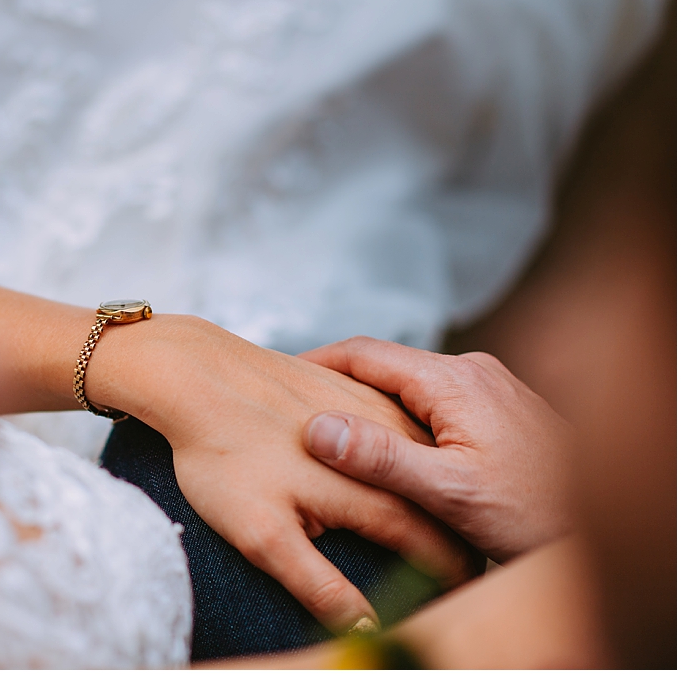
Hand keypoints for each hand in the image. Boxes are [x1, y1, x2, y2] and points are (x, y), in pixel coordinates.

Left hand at [86, 316, 478, 634]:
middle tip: (462, 565)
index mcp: (370, 492)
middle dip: (453, 534)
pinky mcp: (353, 382)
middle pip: (437, 499)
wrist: (195, 374)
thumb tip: (368, 627)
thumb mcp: (262, 536)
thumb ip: (320, 583)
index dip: (452, 573)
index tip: (462, 594)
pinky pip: (400, 416)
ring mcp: (372, 406)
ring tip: (443, 515)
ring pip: (425, 453)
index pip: (433, 544)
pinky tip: (409, 457)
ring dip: (438, 485)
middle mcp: (384, 444)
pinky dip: (413, 444)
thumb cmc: (221, 456)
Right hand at [299, 337, 574, 563]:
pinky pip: (434, 400)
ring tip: (332, 430)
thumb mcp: (450, 492)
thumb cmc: (537, 514)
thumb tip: (318, 428)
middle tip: (296, 408)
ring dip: (371, 402)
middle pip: (386, 366)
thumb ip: (381, 458)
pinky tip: (388, 447)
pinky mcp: (498, 409)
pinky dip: (401, 415)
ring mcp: (488, 387)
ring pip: (410, 384)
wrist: (606, 530)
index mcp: (454, 381)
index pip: (366, 353)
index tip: (278, 377)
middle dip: (339, 384)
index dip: (316, 363)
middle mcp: (472, 372)